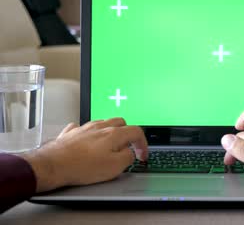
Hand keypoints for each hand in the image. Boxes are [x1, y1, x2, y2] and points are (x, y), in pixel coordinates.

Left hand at [20, 118, 147, 192]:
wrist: (52, 166)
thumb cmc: (82, 167)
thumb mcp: (115, 167)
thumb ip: (128, 157)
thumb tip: (130, 153)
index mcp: (113, 134)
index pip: (136, 132)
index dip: (143, 144)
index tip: (141, 155)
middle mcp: (100, 127)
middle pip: (120, 122)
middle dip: (127, 134)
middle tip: (127, 147)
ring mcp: (84, 128)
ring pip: (102, 123)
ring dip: (109, 132)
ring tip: (107, 146)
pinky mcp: (70, 134)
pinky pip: (82, 128)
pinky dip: (88, 134)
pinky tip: (86, 143)